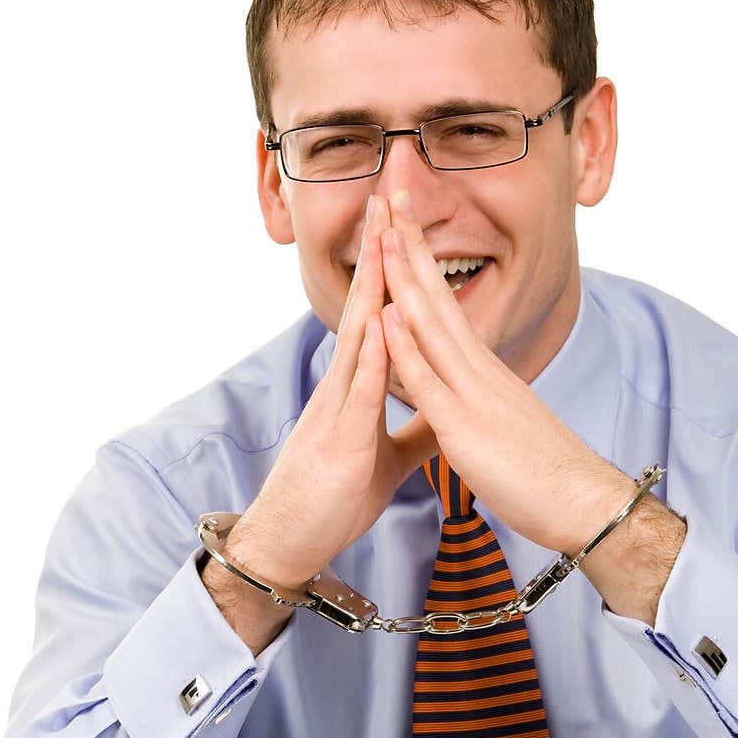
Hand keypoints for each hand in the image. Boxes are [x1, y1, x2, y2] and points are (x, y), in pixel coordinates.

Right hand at [231, 195, 436, 587]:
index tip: (404, 223)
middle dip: (377, 252)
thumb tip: (442, 414)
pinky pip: (357, 391)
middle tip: (388, 196)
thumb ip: (415, 432)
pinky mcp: (340, 438)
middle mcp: (344, 385)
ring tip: (383, 237)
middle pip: (364, 306)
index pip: (378, 315)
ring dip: (371, 286)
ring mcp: (339, 408)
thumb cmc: (335, 499)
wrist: (294, 541)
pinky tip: (380, 323)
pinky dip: (371, 356)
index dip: (393, 270)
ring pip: (357, 336)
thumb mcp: (387, 459)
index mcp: (358, 387)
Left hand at [378, 191, 634, 554]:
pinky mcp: (466, 428)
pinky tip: (386, 315)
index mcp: (485, 371)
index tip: (401, 224)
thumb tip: (459, 396)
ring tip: (380, 233)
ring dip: (403, 278)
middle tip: (391, 194)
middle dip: (410, 246)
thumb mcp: (503, 426)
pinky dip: (406, 346)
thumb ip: (477, 404)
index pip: (446, 305)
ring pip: (431, 326)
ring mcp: (474, 394)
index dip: (421, 263)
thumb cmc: (542, 474)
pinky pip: (431, 381)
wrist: (582, 504)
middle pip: (438, 297)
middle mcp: (480, 370)